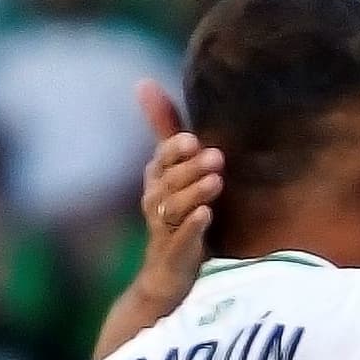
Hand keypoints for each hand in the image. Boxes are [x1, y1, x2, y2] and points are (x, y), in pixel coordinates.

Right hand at [135, 79, 223, 307]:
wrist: (168, 278)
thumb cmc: (177, 218)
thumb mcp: (175, 173)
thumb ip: (165, 131)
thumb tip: (143, 81)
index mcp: (157, 181)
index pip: (161, 160)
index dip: (174, 150)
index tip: (193, 139)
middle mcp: (155, 202)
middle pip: (169, 181)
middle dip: (190, 168)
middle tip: (216, 156)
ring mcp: (165, 230)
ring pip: (173, 208)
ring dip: (194, 192)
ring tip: (216, 181)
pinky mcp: (176, 255)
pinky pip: (181, 239)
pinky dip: (193, 226)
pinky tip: (207, 214)